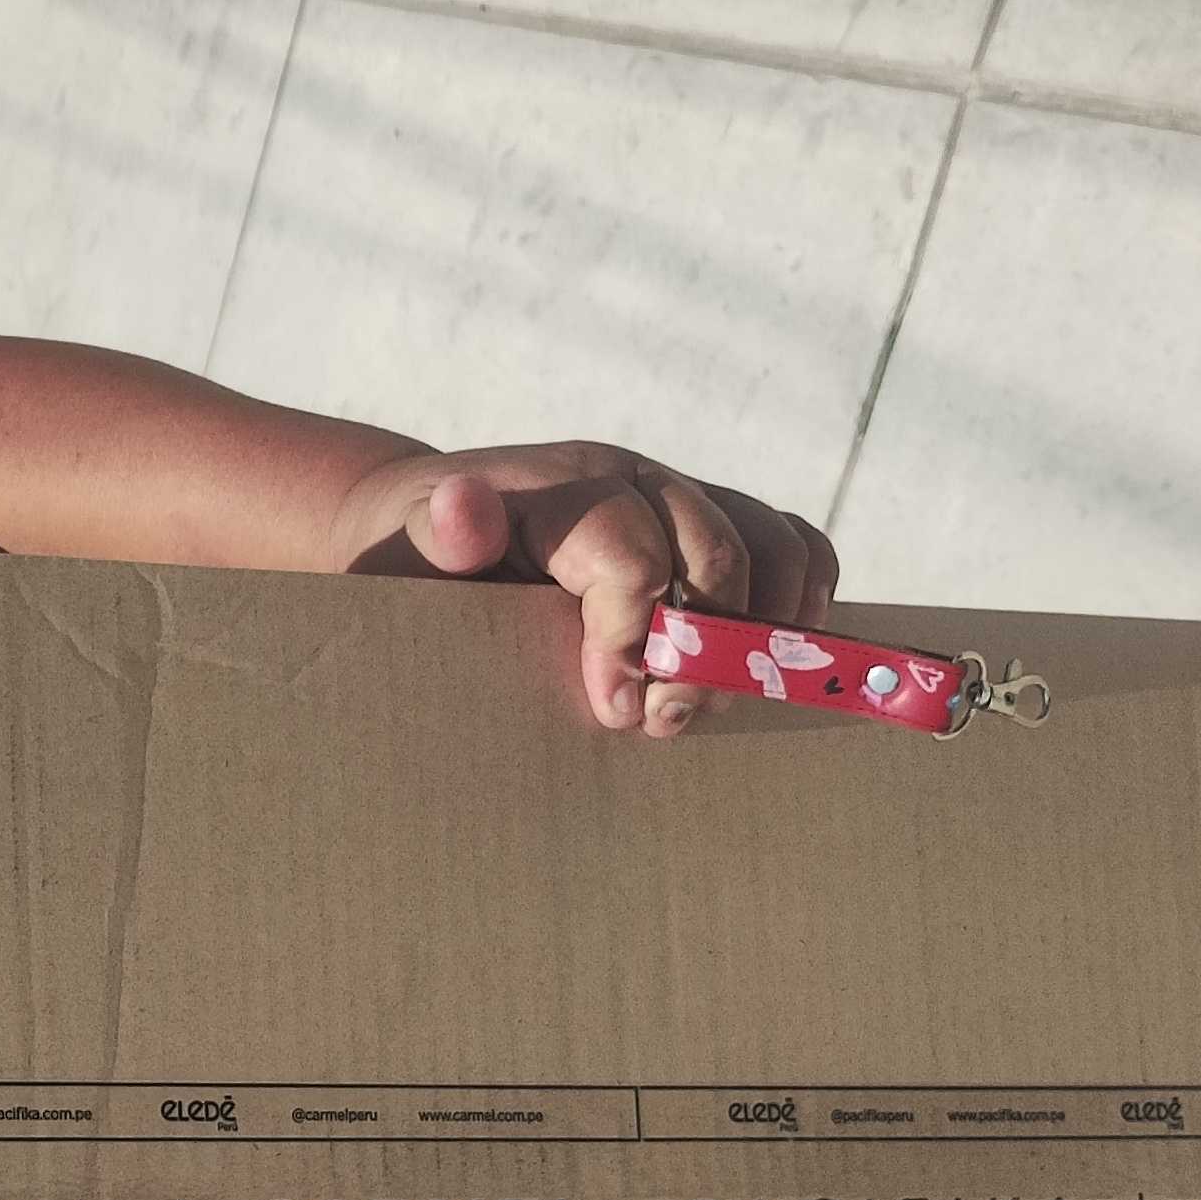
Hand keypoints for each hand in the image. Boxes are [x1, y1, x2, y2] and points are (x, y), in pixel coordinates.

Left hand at [338, 443, 839, 737]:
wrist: (422, 523)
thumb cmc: (414, 554)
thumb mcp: (404, 547)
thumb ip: (439, 533)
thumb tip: (464, 510)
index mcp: (565, 485)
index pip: (632, 556)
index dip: (632, 641)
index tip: (615, 709)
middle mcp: (633, 478)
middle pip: (716, 551)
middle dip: (702, 650)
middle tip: (663, 721)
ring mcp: (678, 496)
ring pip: (770, 545)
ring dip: (761, 632)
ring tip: (711, 699)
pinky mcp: (707, 521)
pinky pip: (789, 544)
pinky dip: (796, 601)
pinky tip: (763, 662)